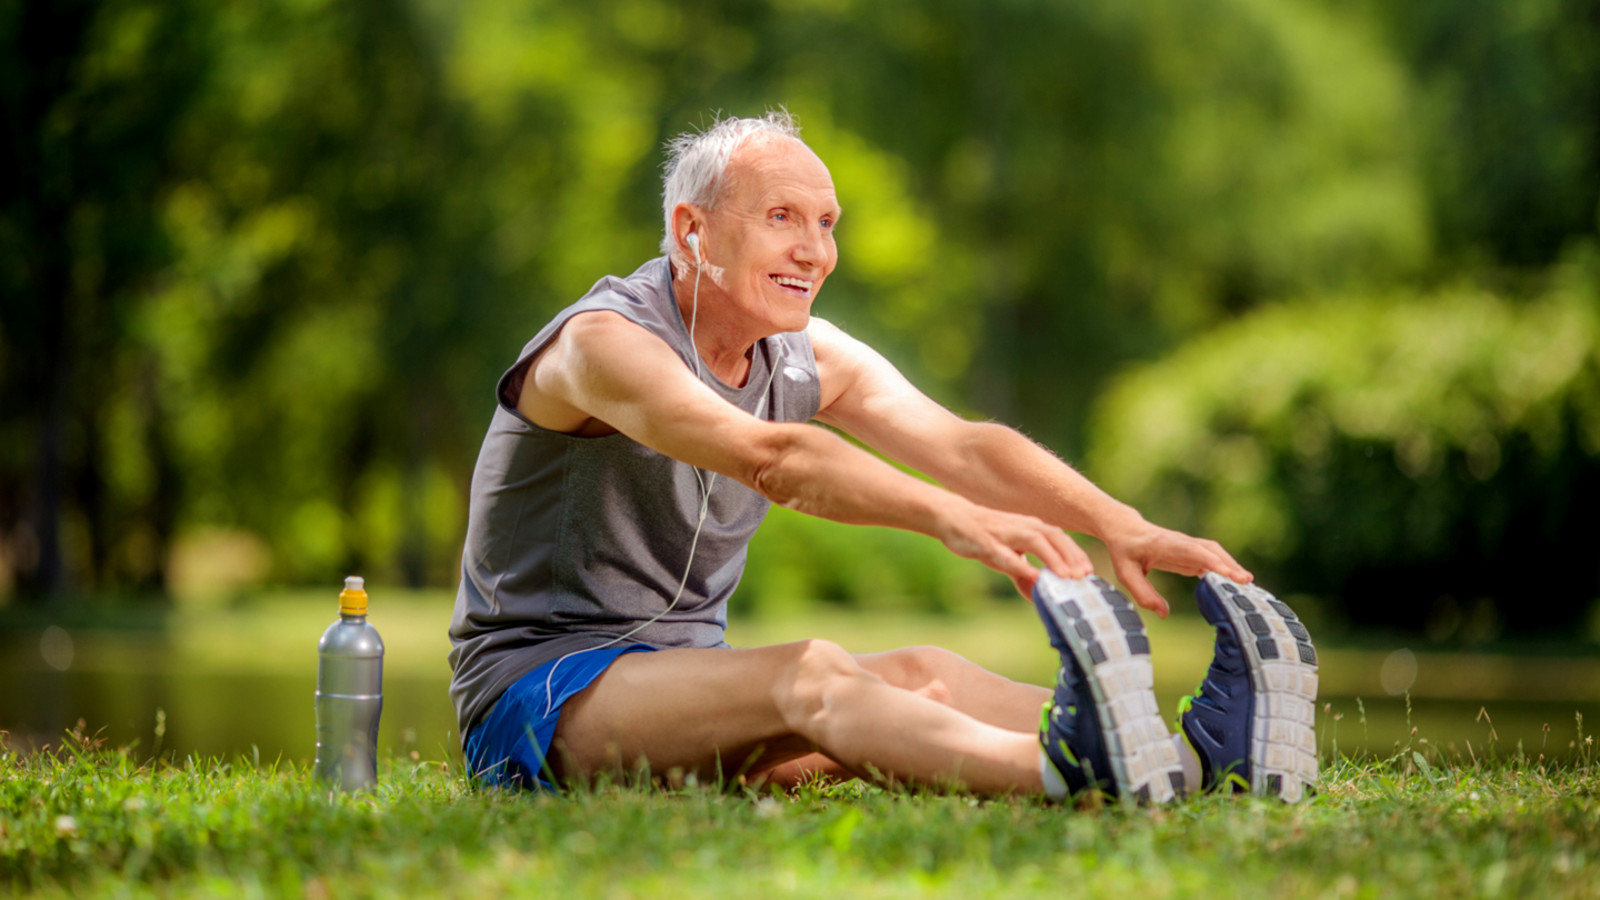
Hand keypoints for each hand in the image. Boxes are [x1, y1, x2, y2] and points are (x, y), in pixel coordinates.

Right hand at [936, 500, 1093, 596]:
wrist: (952, 517)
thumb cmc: (983, 536)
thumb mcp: (1006, 555)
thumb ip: (1023, 573)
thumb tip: (1038, 596)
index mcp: (1030, 527)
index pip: (1061, 538)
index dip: (1077, 554)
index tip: (1089, 573)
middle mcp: (1022, 526)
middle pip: (1054, 537)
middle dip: (1071, 556)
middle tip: (1084, 577)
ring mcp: (1005, 533)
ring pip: (1036, 542)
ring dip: (1053, 558)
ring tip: (1066, 577)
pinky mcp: (987, 542)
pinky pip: (1006, 554)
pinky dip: (1021, 565)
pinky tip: (1032, 577)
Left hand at [1099, 516, 1252, 617]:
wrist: (1127, 530)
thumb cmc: (1125, 552)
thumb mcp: (1126, 573)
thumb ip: (1143, 594)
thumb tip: (1164, 613)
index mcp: (1165, 544)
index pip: (1192, 551)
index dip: (1211, 561)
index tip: (1228, 573)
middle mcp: (1181, 542)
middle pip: (1210, 550)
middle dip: (1228, 564)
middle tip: (1245, 582)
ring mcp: (1188, 546)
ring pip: (1215, 552)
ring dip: (1231, 565)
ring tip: (1247, 584)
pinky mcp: (1192, 552)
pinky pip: (1212, 558)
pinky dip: (1225, 568)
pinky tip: (1235, 584)